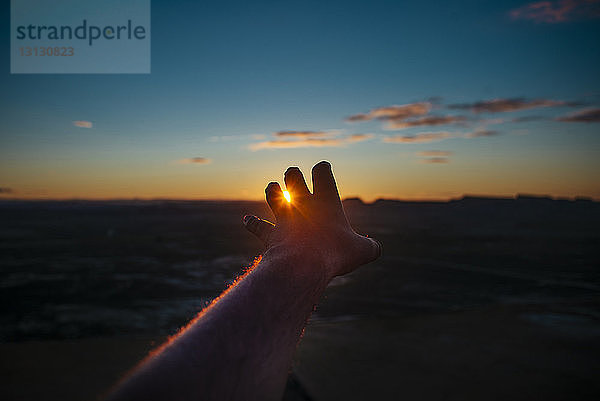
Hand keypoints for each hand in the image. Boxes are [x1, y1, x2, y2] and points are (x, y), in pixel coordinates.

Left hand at [243, 161, 380, 278]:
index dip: (322, 168)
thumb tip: (374, 249)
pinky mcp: (270, 234)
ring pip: (274, 195)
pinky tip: (247, 220)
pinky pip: (259, 226)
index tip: (322, 167)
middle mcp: (302, 204)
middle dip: (293, 175)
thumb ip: (370, 247)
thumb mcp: (362, 251)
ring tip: (272, 186)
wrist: (301, 265)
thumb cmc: (334, 253)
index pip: (322, 173)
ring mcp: (284, 218)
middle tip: (293, 174)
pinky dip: (253, 223)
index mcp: (326, 201)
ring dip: (273, 190)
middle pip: (293, 178)